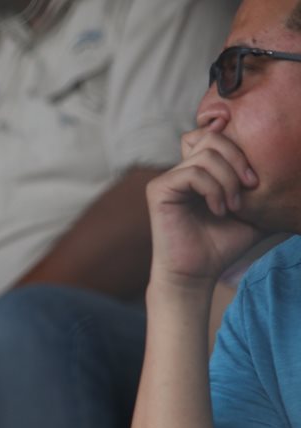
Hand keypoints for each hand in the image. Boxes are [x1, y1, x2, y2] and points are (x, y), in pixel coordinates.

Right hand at [146, 121, 264, 289]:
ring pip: (205, 154)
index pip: (217, 135)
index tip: (254, 181)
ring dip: (228, 180)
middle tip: (251, 188)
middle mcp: (180, 170)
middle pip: (211, 137)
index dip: (238, 147)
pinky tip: (219, 211)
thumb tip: (294, 174)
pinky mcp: (158, 189)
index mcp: (199, 170)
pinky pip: (193, 173)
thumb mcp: (254, 211)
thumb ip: (263, 188)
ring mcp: (168, 179)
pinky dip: (213, 190)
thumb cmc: (223, 245)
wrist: (197, 273)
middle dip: (238, 160)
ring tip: (233, 207)